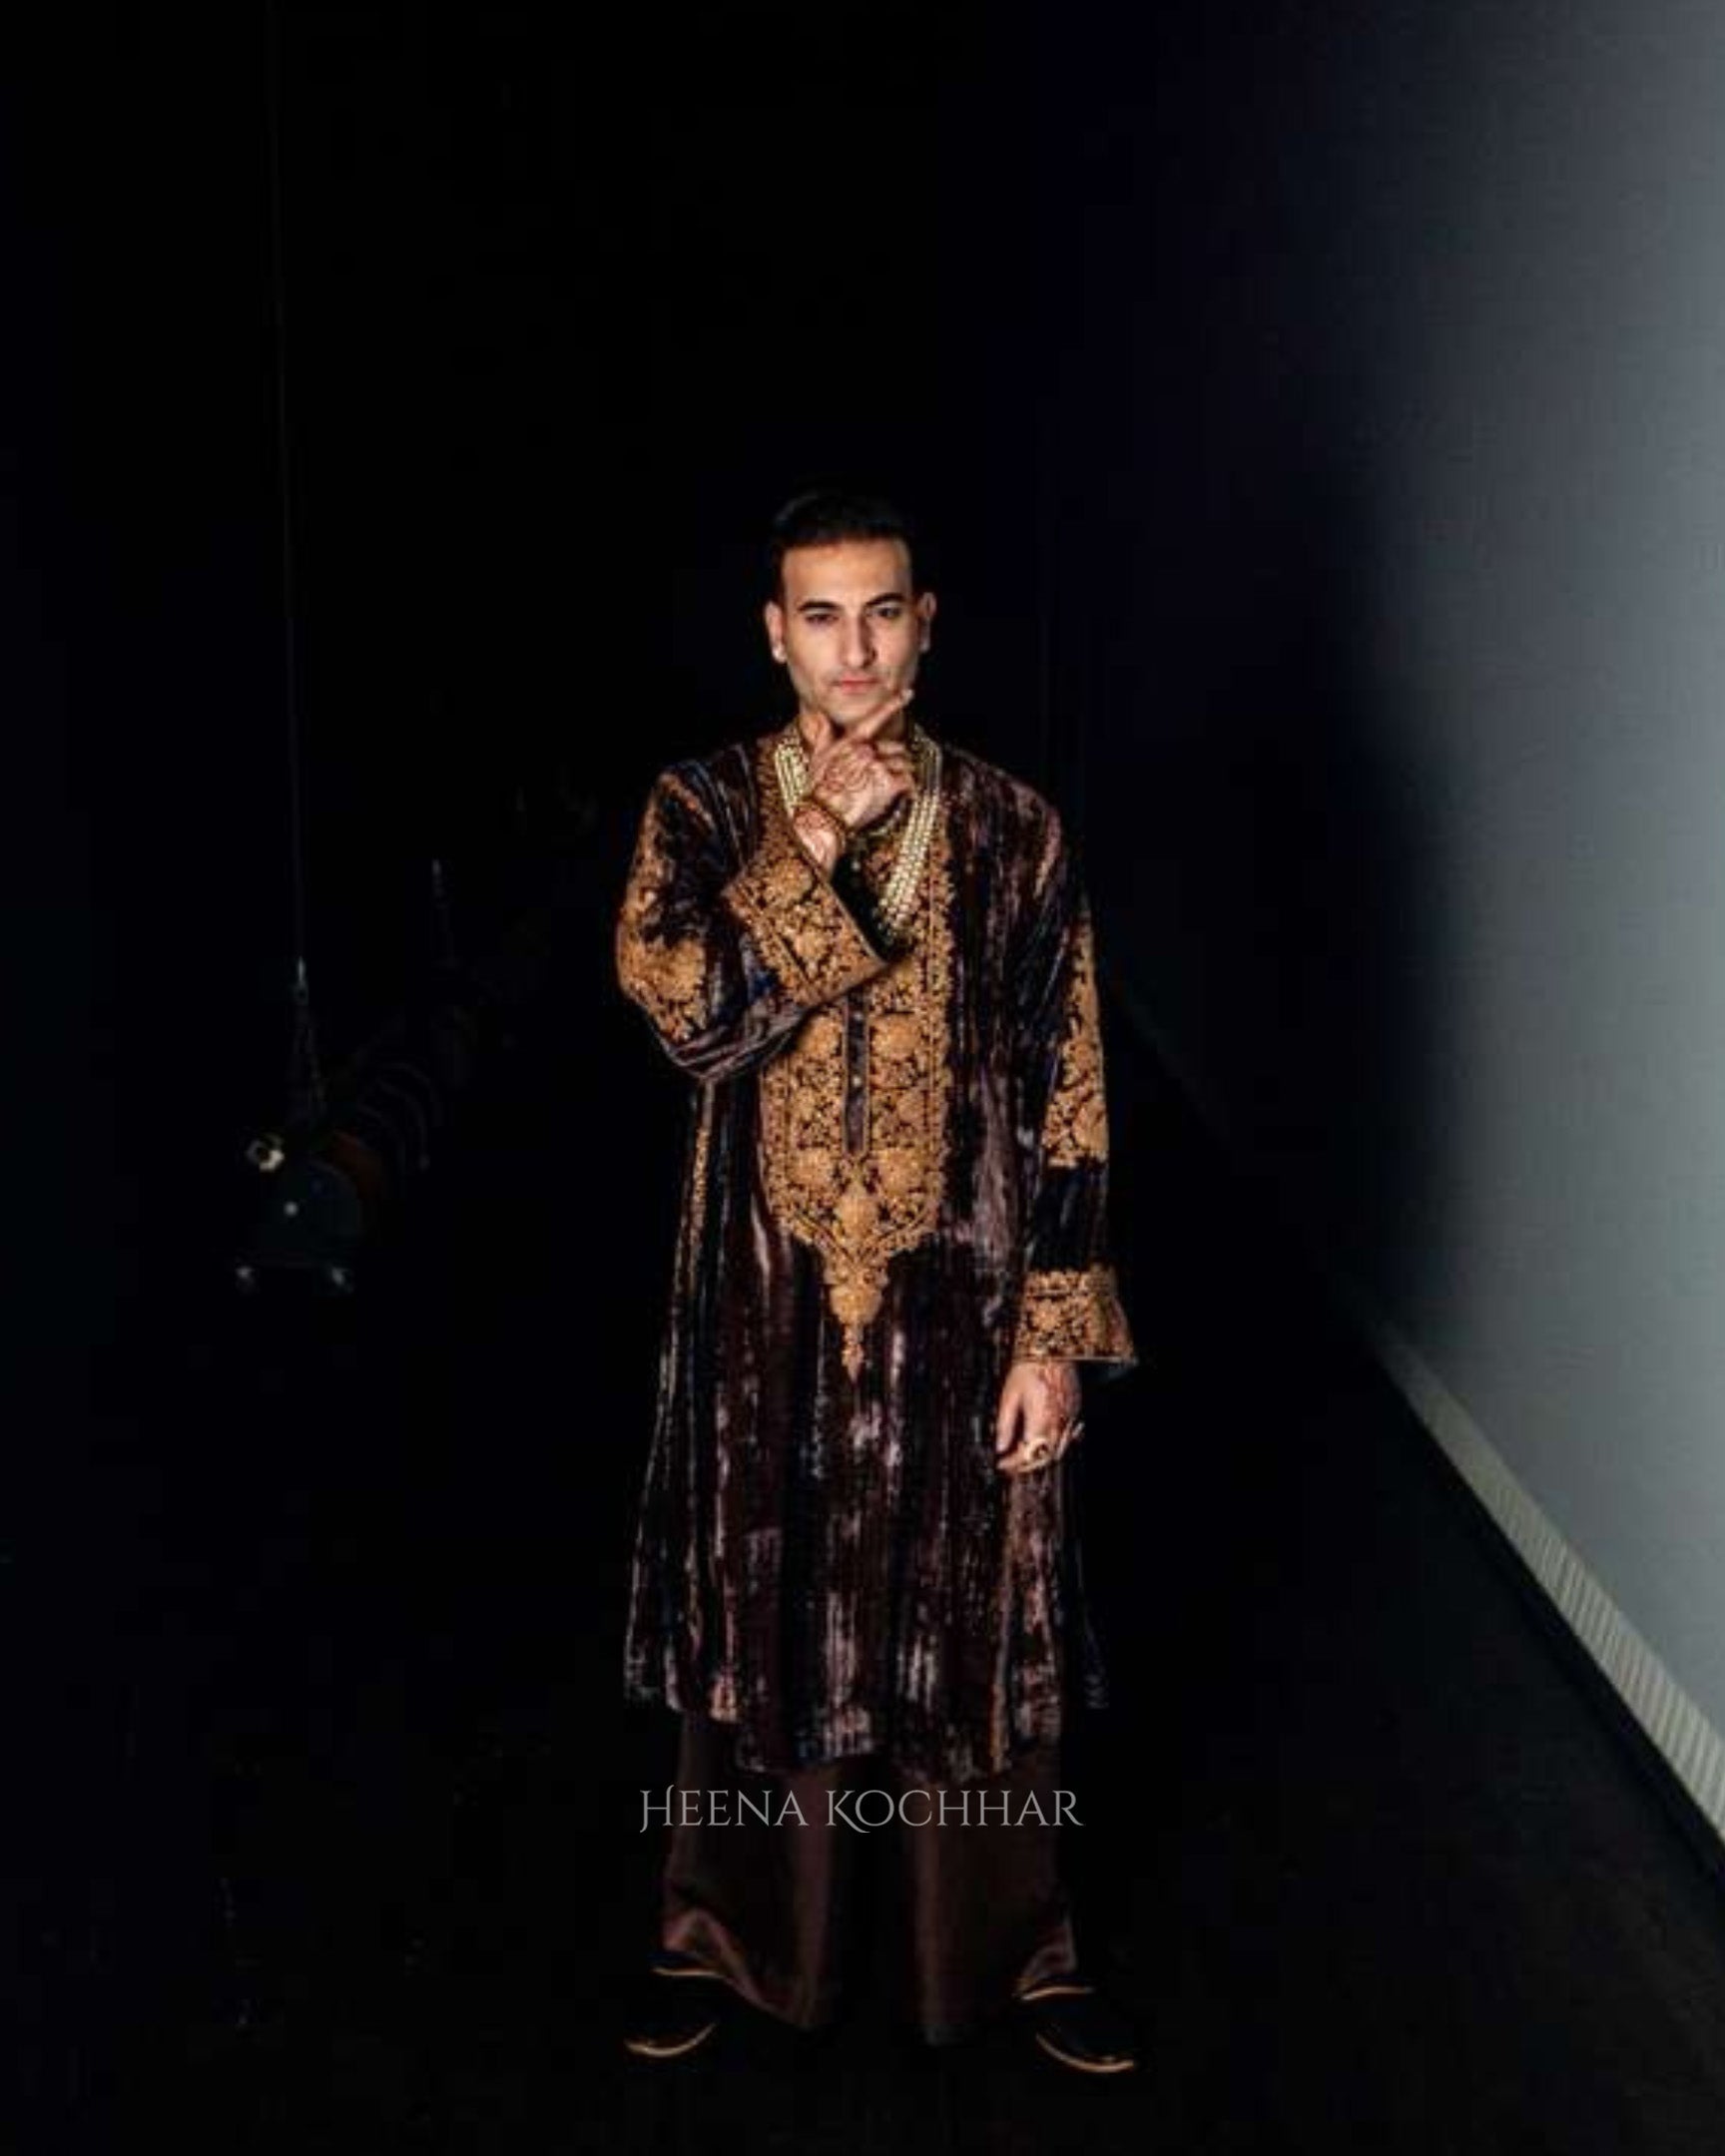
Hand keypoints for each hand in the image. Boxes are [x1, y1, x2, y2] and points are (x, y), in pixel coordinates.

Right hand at [804, 689, 915, 834]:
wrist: (823, 815)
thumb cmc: (818, 789)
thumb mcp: (817, 758)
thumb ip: (823, 735)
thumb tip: (820, 716)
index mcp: (851, 742)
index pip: (874, 719)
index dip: (893, 704)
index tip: (908, 693)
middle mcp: (865, 750)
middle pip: (896, 747)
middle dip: (896, 759)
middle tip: (889, 774)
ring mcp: (877, 766)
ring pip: (904, 763)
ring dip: (903, 773)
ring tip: (894, 786)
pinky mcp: (886, 784)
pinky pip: (908, 780)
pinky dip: (910, 788)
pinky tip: (907, 794)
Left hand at [995, 1359, 1082, 1475]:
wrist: (1052, 1348)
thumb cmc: (1029, 1368)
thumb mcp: (1009, 1395)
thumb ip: (1005, 1425)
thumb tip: (1000, 1447)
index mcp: (1040, 1420)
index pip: (1028, 1454)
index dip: (1013, 1464)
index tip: (1002, 1464)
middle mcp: (1059, 1422)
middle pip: (1046, 1457)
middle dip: (1028, 1464)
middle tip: (1012, 1464)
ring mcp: (1071, 1417)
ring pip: (1059, 1449)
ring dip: (1042, 1456)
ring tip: (1026, 1455)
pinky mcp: (1076, 1410)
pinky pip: (1069, 1436)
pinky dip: (1055, 1443)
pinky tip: (1044, 1440)